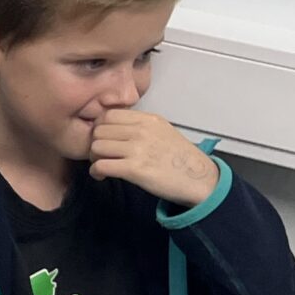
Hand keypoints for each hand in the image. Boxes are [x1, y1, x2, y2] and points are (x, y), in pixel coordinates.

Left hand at [88, 109, 221, 206]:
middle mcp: (142, 131)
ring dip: (94, 158)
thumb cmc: (180, 158)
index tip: (104, 139)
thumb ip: (140, 126)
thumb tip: (114, 127)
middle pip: (98, 131)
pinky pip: (100, 165)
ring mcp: (138, 149)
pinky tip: (102, 175)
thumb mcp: (163, 131)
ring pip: (96, 147)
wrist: (200, 180)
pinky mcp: (135, 169)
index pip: (108, 115)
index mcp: (148, 119)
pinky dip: (96, 172)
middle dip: (94, 144)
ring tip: (103, 165)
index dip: (100, 128)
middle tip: (101, 155)